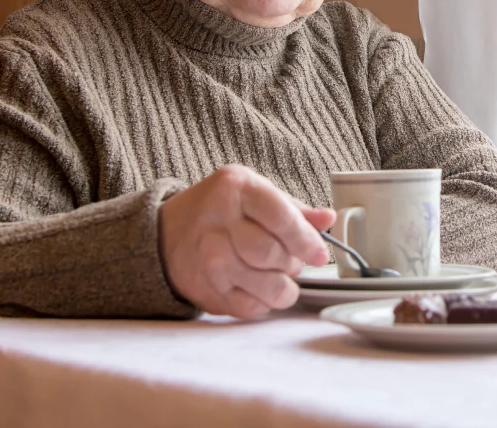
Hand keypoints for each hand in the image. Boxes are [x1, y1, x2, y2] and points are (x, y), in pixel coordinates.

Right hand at [157, 164, 334, 317]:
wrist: (168, 232)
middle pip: (269, 253)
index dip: (306, 240)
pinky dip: (263, 303)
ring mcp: (208, 257)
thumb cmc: (223, 209)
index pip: (280, 218)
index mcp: (237, 189)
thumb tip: (328, 219)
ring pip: (261, 283)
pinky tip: (261, 291)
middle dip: (291, 264)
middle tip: (293, 263)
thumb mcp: (257, 194)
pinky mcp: (204, 287)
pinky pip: (246, 306)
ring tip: (281, 279)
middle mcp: (218, 221)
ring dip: (281, 288)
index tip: (319, 254)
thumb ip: (294, 209)